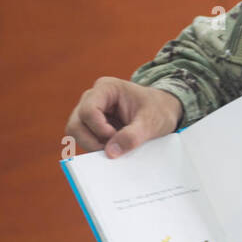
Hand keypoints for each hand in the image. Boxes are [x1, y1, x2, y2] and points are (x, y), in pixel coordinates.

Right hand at [64, 77, 183, 157]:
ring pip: (76, 133)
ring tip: (115, 149)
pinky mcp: (94, 126)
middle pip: (76, 124)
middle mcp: (93, 98)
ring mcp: (91, 112)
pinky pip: (85, 140)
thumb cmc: (159, 109)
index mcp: (106, 88)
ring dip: (93, 145)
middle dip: (91, 141)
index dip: (99, 129)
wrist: (165, 110)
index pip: (88, 110)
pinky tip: (114, 150)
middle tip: (112, 150)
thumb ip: (132, 136)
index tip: (115, 137)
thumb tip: (110, 152)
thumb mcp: (151, 122)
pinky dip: (96, 148)